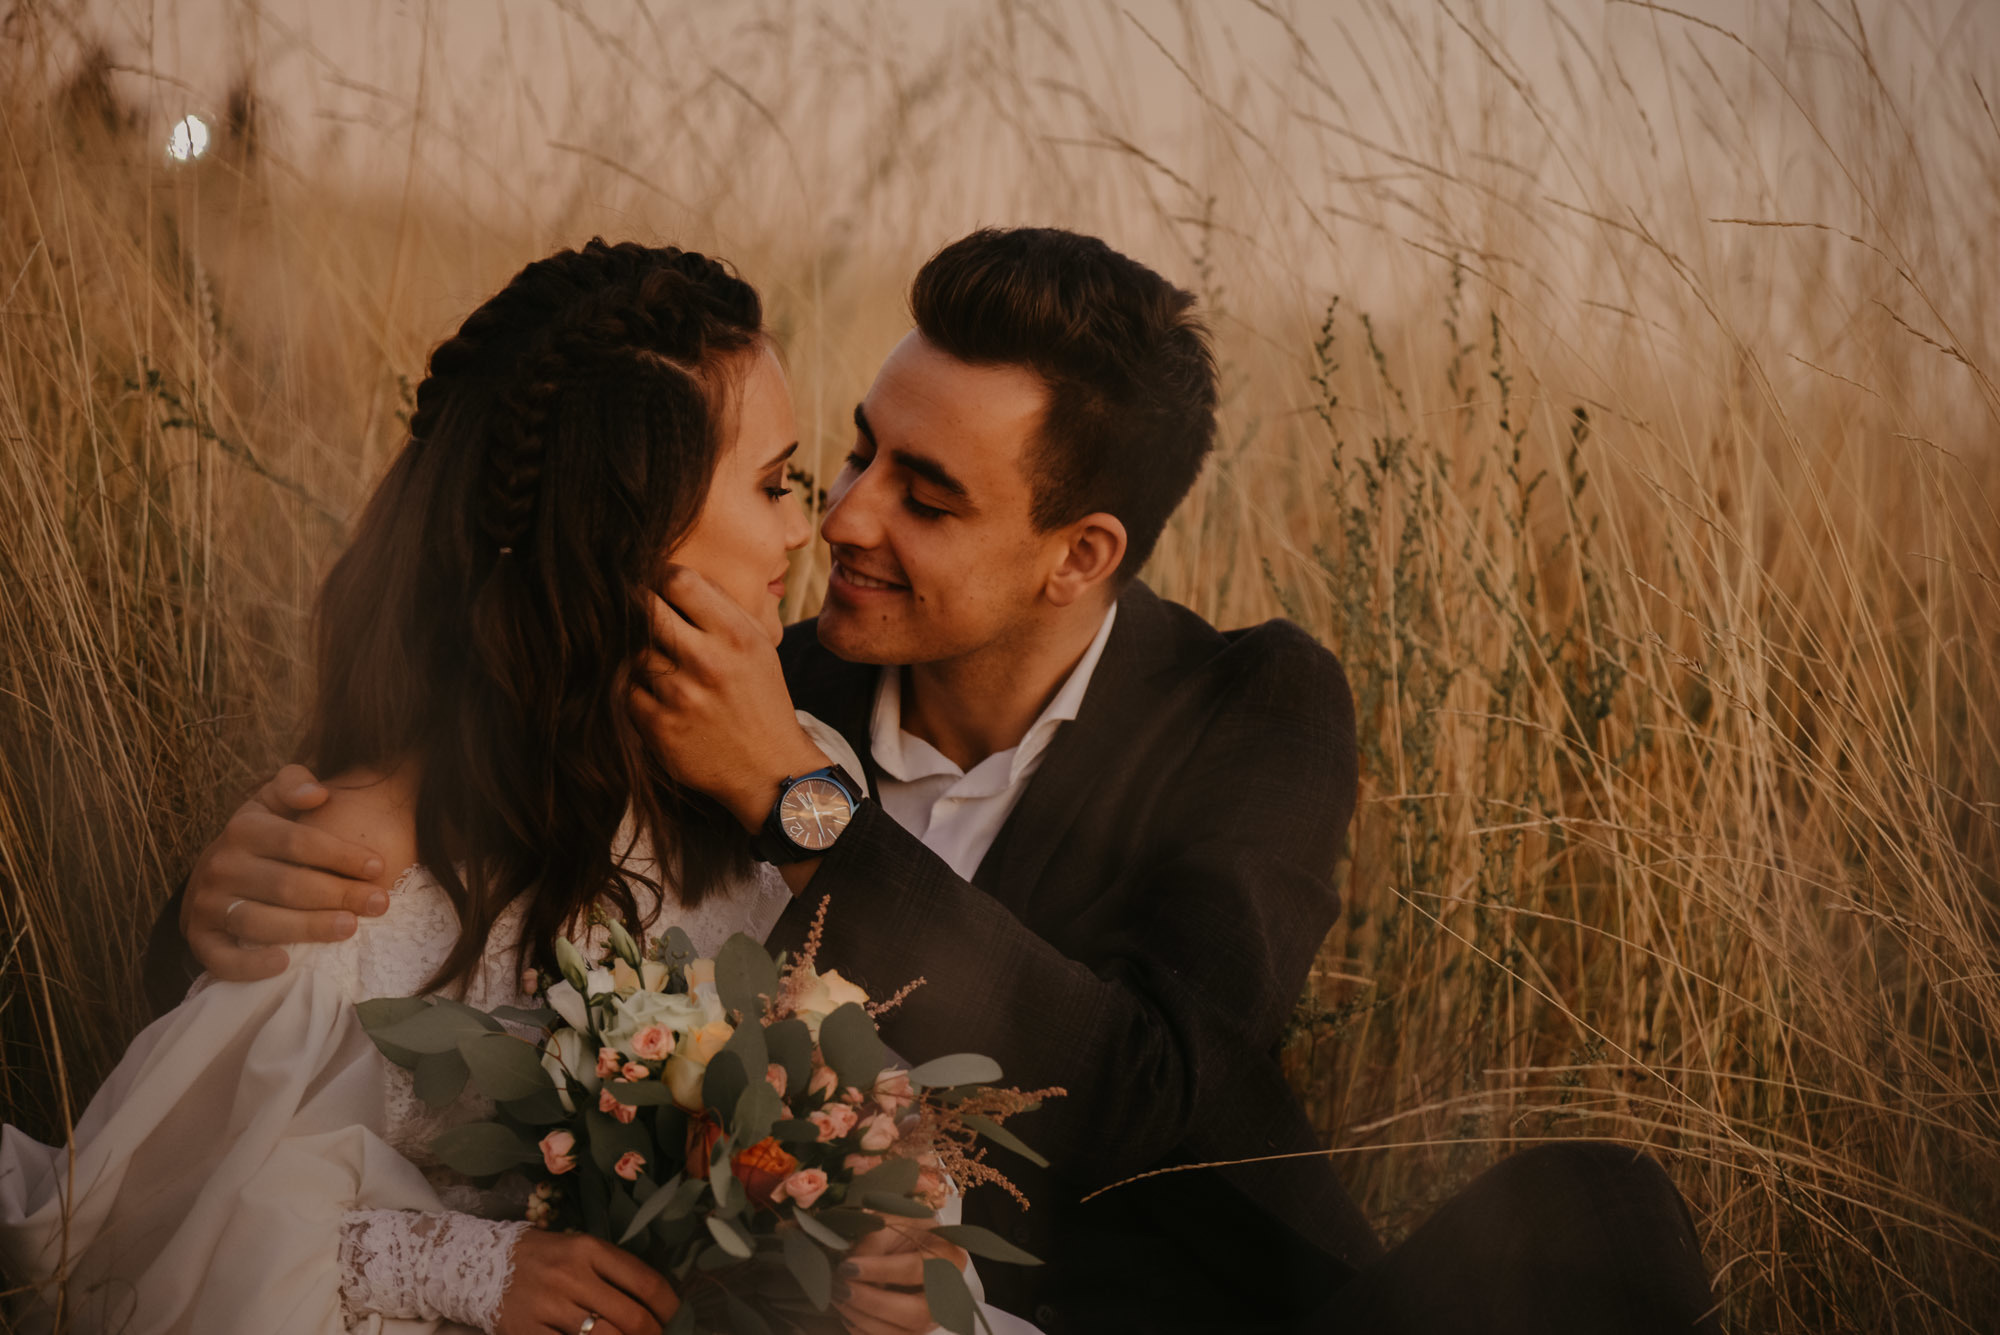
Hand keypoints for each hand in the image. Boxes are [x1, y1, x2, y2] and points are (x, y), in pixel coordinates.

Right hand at [183, 763, 386, 979]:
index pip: (298, 842)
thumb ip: (293, 784)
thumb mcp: (272, 803)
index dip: (341, 855)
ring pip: (259, 921)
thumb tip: (318, 793)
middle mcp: (220, 866)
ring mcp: (207, 904)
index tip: (379, 867)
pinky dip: (250, 965)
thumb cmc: (261, 838)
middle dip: (338, 895)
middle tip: (380, 904)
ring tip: (350, 928)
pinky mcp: (200, 939)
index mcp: (243, 829)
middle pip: (286, 885)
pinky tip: (285, 964)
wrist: (211, 874)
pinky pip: (221, 958)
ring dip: (307, 928)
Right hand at [496, 1230, 678, 1334]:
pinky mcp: (528, 1333)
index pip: (645, 1283)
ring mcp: (548, 1307)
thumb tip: (656, 1303)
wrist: (482, 1264)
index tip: (672, 1317)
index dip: (668, 1307)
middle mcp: (571, 1276)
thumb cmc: (545, 1257)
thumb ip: (615, 1271)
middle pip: (632, 1318)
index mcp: (589, 1250)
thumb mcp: (582, 1248)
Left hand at [629, 565, 829, 832]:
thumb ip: (722, 610)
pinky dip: (635, 689)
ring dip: (638, 653)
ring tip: (656, 662)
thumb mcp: (759, 647)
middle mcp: (707, 662)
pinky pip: (626, 691)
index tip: (657, 585)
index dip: (660, 576)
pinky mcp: (659, 728)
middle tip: (637, 612)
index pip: (679, 580)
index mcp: (735, 635)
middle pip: (644, 608)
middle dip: (637, 606)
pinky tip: (655, 694)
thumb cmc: (762, 701)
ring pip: (632, 651)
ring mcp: (680, 696)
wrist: (771, 770)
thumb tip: (674, 575)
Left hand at [833, 1216, 970, 1334]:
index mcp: (949, 1259)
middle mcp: (948, 1295)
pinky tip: (847, 1314)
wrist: (914, 1246)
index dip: (879, 1271)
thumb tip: (849, 1267)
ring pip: (903, 1334)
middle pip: (916, 1313)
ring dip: (864, 1319)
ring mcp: (933, 1319)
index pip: (915, 1270)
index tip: (847, 1267)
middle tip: (842, 1289)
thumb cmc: (906, 1231)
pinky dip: (865, 1332)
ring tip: (839, 1298)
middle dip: (873, 1303)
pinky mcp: (915, 1331)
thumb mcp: (894, 1222)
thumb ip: (873, 1241)